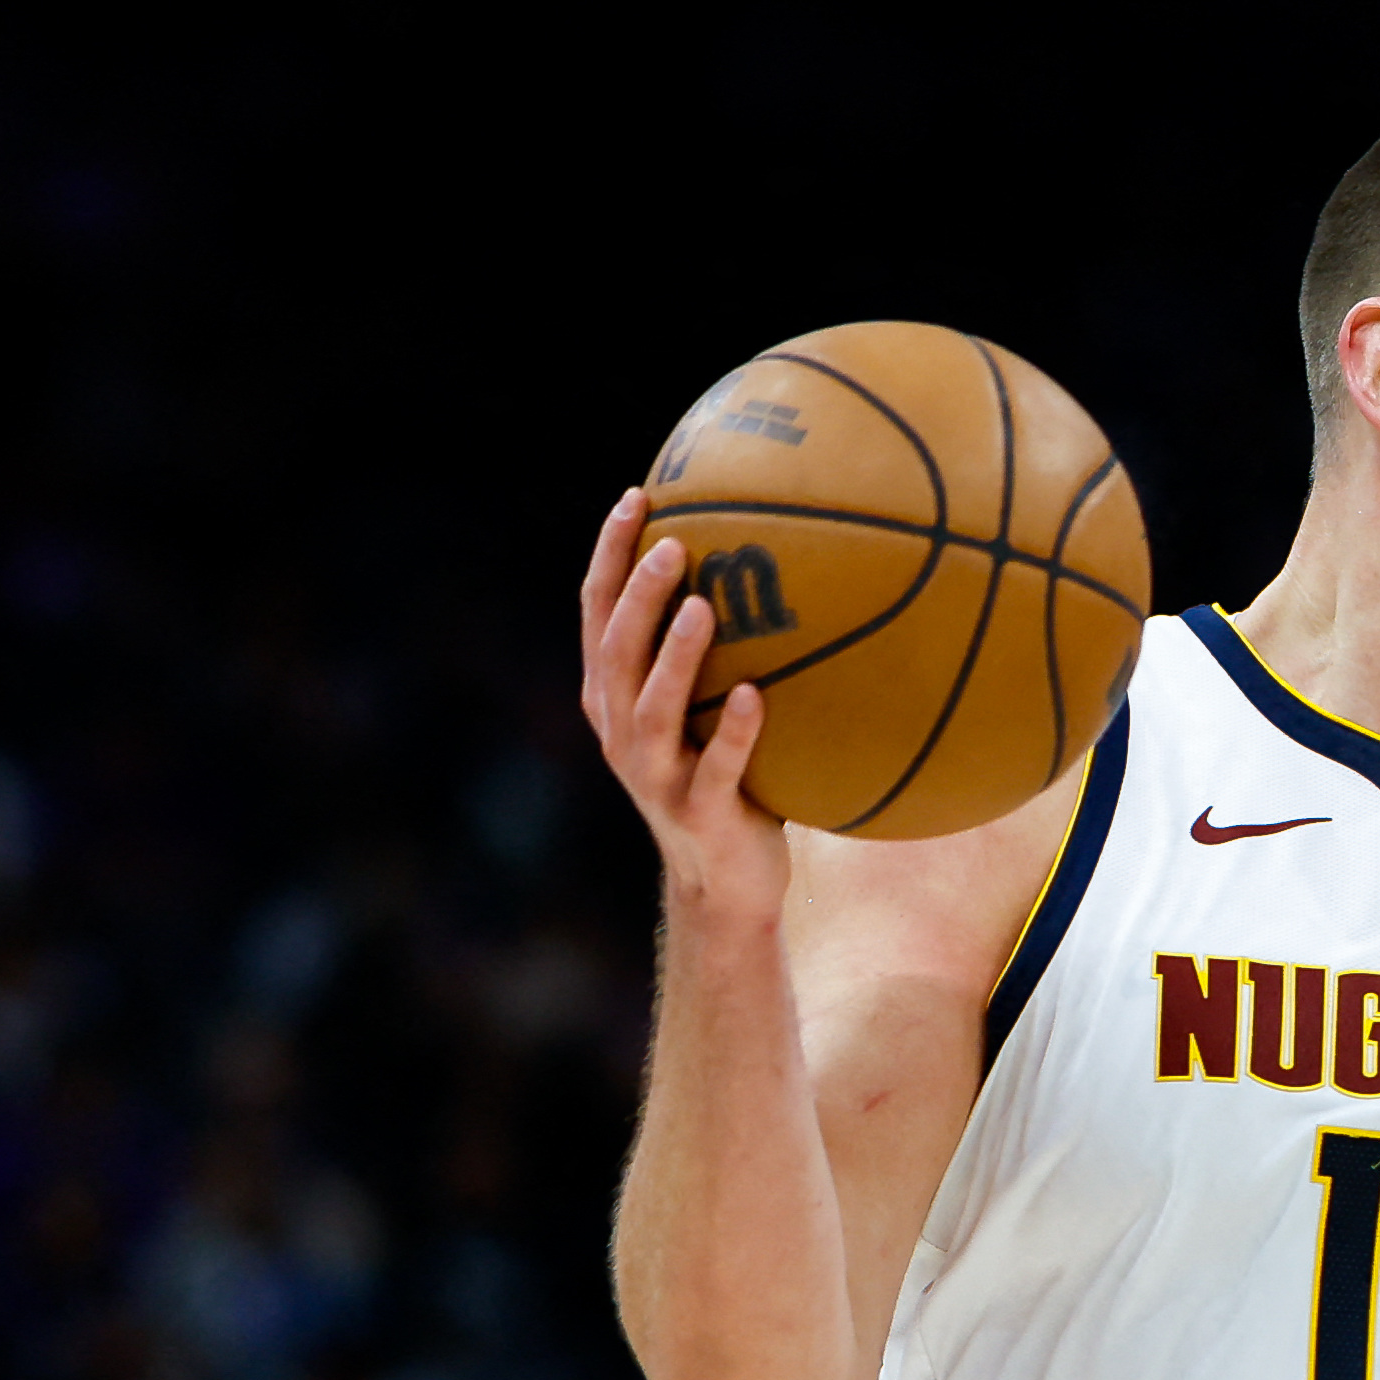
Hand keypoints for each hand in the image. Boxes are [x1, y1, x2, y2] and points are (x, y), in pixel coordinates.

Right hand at [576, 489, 782, 920]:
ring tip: (702, 611)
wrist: (725, 884)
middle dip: (636, 595)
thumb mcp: (707, 714)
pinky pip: (717, 769)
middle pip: (615, 651)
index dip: (610, 555)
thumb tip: (781, 567)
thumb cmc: (728, 781)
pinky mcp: (700, 814)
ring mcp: (655, 777)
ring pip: (651, 710)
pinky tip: (753, 696)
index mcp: (613, 699)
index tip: (636, 496)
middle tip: (671, 544)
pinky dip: (733, 733)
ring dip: (674, 659)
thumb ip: (721, 655)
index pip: (598, 613)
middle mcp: (620, 732)